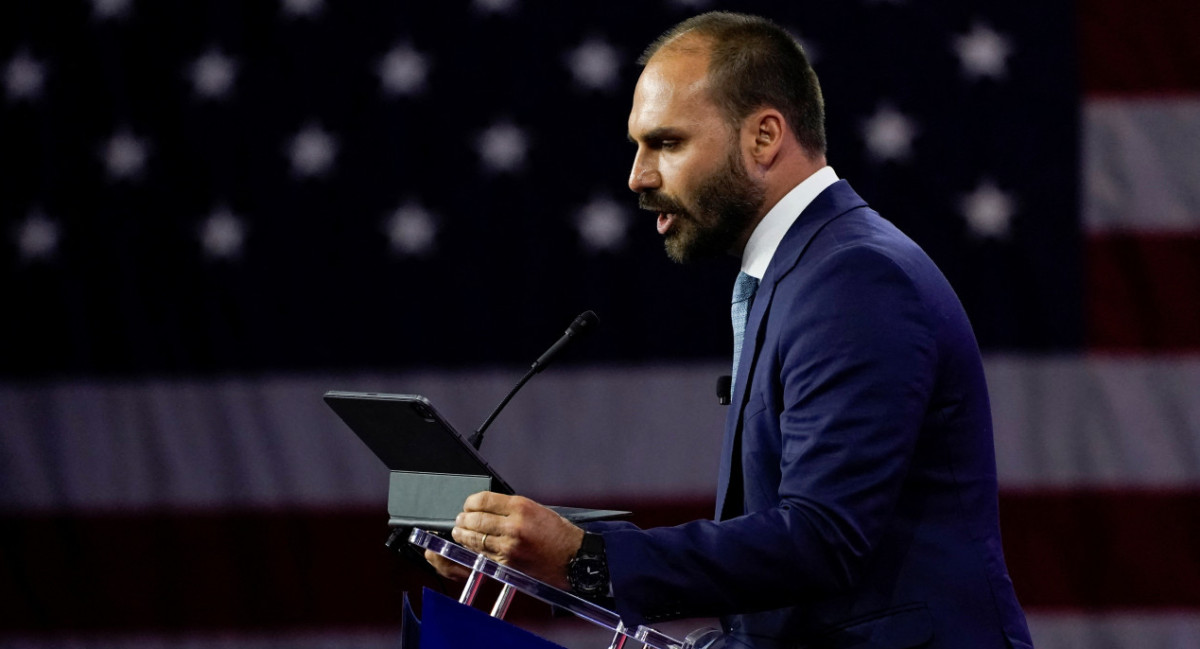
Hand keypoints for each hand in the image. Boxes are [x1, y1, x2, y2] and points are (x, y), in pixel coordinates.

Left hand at [443, 491, 583, 589]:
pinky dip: (473, 550)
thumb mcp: (538, 510)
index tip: (468, 505)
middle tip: (460, 519)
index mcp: (522, 507)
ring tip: (460, 532)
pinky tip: (471, 547)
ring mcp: (509, 547)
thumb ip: (512, 508)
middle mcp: (513, 526)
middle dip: (464, 519)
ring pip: (475, 539)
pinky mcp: (507, 564)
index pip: (484, 500)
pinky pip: (483, 555)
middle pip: (476, 519)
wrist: (574, 559)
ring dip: (463, 535)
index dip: (470, 502)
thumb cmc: (560, 535)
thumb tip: (487, 509)